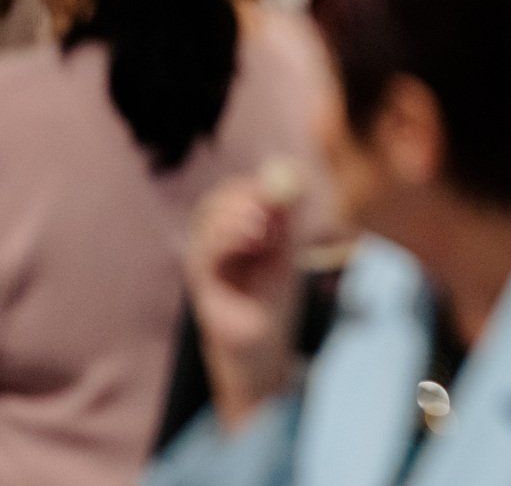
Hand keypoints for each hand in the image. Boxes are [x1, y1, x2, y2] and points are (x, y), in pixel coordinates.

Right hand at [187, 176, 302, 430]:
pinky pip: (205, 254)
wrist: (263, 345)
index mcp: (235, 231)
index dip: (254, 186)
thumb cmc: (275, 299)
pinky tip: (253, 240)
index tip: (280, 186)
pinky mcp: (200, 285)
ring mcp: (203, 262)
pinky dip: (227, 240)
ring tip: (265, 229)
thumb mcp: (287, 254)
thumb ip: (286, 221)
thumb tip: (293, 182)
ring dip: (237, 217)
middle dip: (244, 197)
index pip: (235, 193)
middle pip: (217, 202)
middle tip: (270, 203)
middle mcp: (214, 242)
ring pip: (207, 222)